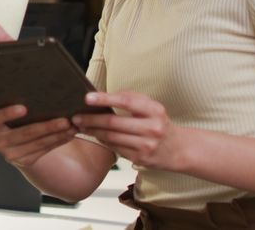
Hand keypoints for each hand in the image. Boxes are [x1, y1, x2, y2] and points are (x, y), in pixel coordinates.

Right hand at [0, 105, 77, 167]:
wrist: (15, 142)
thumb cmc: (16, 119)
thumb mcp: (12, 112)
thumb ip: (20, 105)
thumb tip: (42, 88)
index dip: (8, 113)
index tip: (23, 108)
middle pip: (24, 133)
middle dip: (47, 127)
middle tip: (65, 120)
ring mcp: (11, 154)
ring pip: (38, 143)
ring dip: (57, 135)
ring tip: (72, 127)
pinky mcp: (24, 161)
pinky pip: (44, 150)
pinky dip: (58, 141)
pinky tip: (69, 135)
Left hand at [72, 91, 186, 170]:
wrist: (178, 149)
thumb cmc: (158, 122)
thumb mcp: (151, 107)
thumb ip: (130, 98)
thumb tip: (103, 95)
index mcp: (154, 110)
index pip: (126, 102)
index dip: (105, 99)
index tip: (87, 98)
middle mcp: (152, 128)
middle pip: (114, 123)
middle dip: (91, 119)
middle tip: (75, 116)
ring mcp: (146, 145)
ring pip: (112, 137)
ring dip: (93, 131)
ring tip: (81, 125)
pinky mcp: (140, 159)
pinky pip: (115, 148)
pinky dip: (103, 141)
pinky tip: (96, 135)